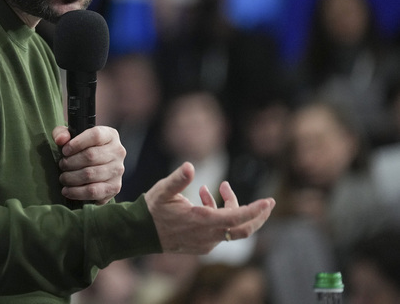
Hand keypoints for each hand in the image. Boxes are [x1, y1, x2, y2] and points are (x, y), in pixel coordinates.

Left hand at [52, 125, 125, 204]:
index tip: (64, 151)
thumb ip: (61, 133)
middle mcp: (118, 152)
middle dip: (70, 162)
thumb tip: (60, 140)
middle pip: (91, 156)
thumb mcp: (70, 136)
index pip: (95, 136)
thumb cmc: (81, 149)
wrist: (94, 167)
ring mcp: (118, 170)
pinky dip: (77, 192)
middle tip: (61, 165)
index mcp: (110, 135)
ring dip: (71, 178)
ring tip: (63, 177)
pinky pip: (93, 191)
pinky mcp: (114, 187)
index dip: (77, 143)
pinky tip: (67, 191)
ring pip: (90, 174)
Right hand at [145, 162, 274, 253]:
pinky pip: (220, 230)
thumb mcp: (163, 190)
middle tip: (268, 202)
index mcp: (201, 221)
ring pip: (231, 228)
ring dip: (231, 207)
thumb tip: (190, 166)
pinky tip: (205, 198)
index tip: (268, 202)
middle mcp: (207, 235)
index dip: (254, 210)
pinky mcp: (203, 244)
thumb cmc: (153, 209)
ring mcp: (206, 243)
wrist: (142, 233)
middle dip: (258, 215)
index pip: (236, 218)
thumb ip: (178, 179)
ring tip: (219, 186)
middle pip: (243, 230)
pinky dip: (220, 214)